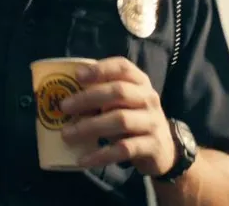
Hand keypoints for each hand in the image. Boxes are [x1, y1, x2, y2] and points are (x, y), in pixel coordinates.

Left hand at [58, 57, 175, 176]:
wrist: (164, 149)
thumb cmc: (135, 120)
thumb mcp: (124, 104)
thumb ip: (102, 98)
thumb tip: (65, 99)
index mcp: (140, 83)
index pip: (123, 67)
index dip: (100, 69)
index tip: (77, 76)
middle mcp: (148, 98)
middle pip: (119, 92)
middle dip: (88, 98)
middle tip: (64, 107)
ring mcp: (152, 122)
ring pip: (120, 120)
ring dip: (90, 126)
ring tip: (67, 134)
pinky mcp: (151, 146)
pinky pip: (123, 149)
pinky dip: (101, 155)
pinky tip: (83, 160)